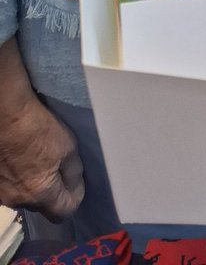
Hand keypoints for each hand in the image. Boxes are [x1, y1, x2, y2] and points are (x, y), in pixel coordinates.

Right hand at [0, 40, 84, 220]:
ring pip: (24, 195)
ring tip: (37, 158)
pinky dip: (17, 175)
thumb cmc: (37, 129)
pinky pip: (10, 185)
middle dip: (53, 190)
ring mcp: (0, 193)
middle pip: (42, 204)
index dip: (75, 198)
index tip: (78, 183)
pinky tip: (21, 156)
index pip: (63, 213)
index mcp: (39, 194)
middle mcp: (17, 200)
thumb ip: (73, 172)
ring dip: (33, 182)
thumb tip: (74, 185)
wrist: (5, 114)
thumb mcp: (68, 147)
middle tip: (59, 165)